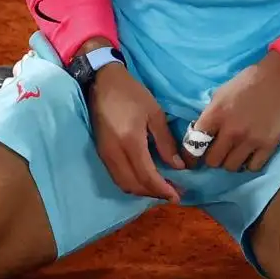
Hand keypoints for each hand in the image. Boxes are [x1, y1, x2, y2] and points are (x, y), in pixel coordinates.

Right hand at [87, 63, 182, 201]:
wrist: (102, 82)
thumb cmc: (131, 94)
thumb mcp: (155, 114)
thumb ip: (166, 142)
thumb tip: (178, 166)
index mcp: (130, 142)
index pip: (147, 176)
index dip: (163, 189)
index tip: (177, 196)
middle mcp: (115, 153)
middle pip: (134, 185)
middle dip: (154, 194)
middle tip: (173, 193)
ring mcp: (105, 154)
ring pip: (124, 184)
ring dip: (142, 191)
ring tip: (161, 188)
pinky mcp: (102, 153)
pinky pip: (117, 177)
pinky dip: (132, 183)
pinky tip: (145, 179)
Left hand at [187, 52, 279, 172]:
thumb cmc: (247, 82)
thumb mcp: (220, 94)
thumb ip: (210, 115)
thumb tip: (200, 134)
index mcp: (216, 114)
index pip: (194, 145)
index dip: (190, 156)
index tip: (191, 161)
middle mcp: (231, 131)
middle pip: (212, 161)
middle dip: (212, 157)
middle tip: (217, 151)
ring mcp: (250, 140)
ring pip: (231, 167)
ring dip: (230, 161)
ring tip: (234, 152)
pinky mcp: (268, 145)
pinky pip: (252, 167)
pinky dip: (249, 163)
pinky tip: (249, 154)